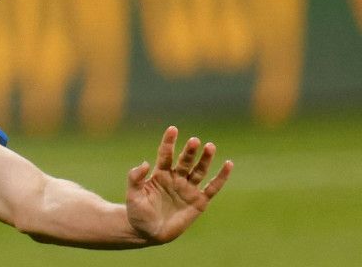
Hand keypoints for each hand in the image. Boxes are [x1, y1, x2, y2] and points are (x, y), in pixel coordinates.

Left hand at [125, 127, 231, 244]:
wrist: (148, 232)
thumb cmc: (138, 213)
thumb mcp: (132, 195)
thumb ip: (135, 178)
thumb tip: (145, 163)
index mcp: (159, 174)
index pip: (165, 154)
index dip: (169, 142)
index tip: (173, 129)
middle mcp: (176, 178)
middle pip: (184, 161)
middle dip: (189, 151)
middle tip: (194, 140)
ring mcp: (188, 189)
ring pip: (199, 170)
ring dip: (205, 159)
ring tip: (210, 146)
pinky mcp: (199, 201)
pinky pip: (212, 187)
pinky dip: (221, 177)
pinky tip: (228, 164)